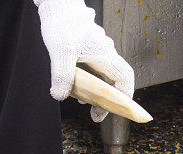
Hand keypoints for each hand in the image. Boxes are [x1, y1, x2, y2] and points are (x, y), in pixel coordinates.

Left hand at [34, 0, 133, 121]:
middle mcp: (105, 53)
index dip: (125, 96)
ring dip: (94, 92)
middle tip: (94, 114)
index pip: (125, 78)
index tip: (117, 109)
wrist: (58, 5)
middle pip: (113, 82)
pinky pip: (93, 68)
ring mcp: (97, 50)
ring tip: (81, 102)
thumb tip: (60, 95)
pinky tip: (73, 84)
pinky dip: (87, 80)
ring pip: (102, 75)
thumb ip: (62, 76)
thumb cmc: (63, 24)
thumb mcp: (60, 53)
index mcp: (105, 55)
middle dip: (106, 100)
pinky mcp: (88, 48)